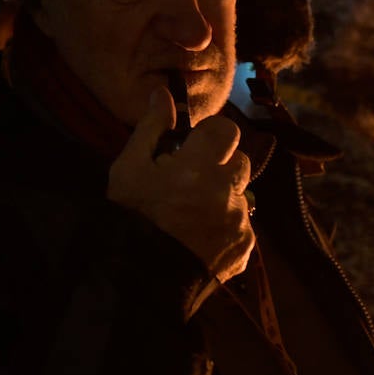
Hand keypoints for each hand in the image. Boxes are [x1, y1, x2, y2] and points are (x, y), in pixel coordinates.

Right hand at [108, 87, 254, 282]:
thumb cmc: (131, 218)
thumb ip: (151, 128)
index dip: (210, 137)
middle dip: (220, 166)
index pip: (227, 130)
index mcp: (199, 166)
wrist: (141, 282)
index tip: (191, 151)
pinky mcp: (245, 248)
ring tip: (195, 213)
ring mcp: (239, 221)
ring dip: (224, 196)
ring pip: (242, 194)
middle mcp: (227, 191)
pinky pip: (243, 225)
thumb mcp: (128, 169)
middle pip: (240, 161)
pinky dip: (227, 227)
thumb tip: (163, 92)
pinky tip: (202, 237)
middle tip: (191, 183)